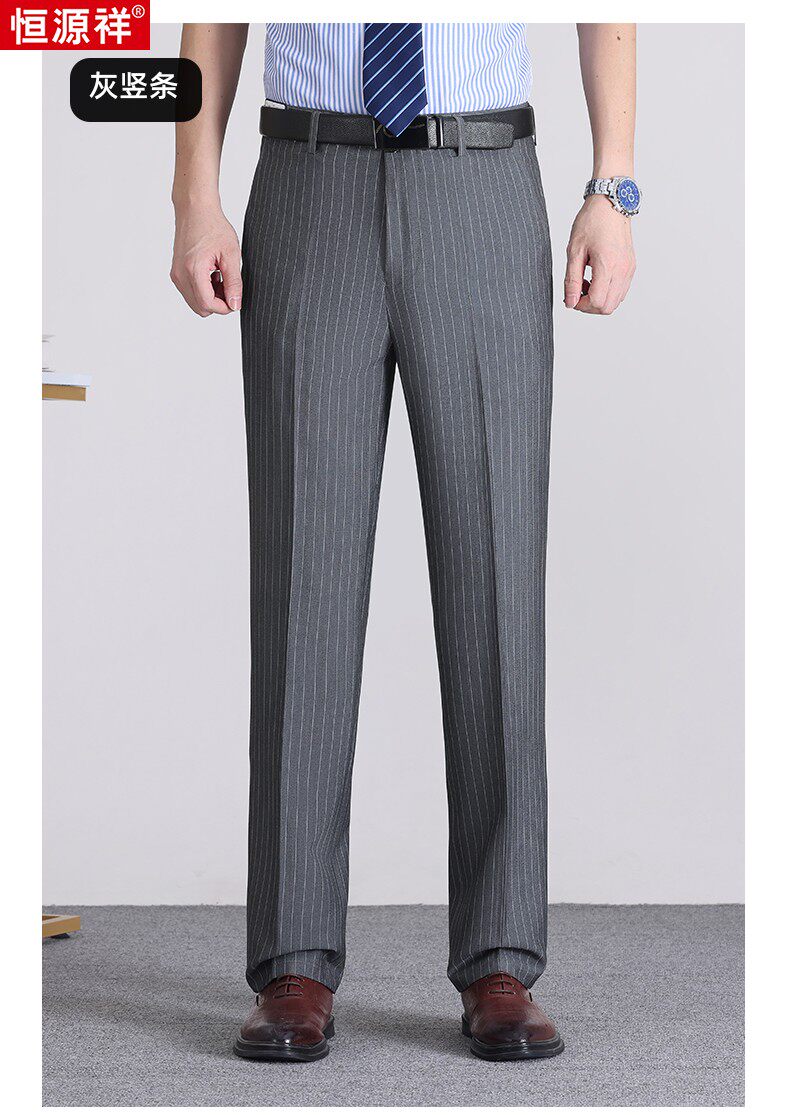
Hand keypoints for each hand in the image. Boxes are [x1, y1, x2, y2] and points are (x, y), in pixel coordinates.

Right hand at [170, 204, 241, 316]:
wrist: (195, 209)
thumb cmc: (213, 226)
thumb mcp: (231, 254)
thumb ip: (234, 282)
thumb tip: (235, 305)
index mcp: (193, 270)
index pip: (208, 305)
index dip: (225, 307)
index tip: (236, 298)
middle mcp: (180, 275)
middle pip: (200, 308)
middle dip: (218, 303)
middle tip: (229, 285)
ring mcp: (176, 274)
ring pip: (195, 302)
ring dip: (210, 296)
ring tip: (220, 276)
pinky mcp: (176, 272)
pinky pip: (190, 292)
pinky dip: (203, 290)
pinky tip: (212, 274)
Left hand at [564, 195, 635, 314]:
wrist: (611, 203)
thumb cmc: (592, 221)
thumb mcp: (574, 251)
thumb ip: (571, 280)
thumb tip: (570, 302)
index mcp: (607, 265)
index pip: (597, 302)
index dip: (581, 305)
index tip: (571, 296)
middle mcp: (622, 270)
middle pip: (607, 308)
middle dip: (589, 306)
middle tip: (577, 292)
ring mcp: (629, 269)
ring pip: (616, 302)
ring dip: (599, 300)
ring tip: (586, 282)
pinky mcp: (631, 267)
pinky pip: (621, 291)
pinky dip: (608, 292)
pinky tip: (596, 278)